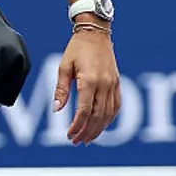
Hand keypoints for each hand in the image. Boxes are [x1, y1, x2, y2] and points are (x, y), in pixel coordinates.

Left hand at [53, 22, 119, 143]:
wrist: (96, 34)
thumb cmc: (76, 49)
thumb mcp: (63, 67)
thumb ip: (61, 89)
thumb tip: (57, 110)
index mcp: (89, 80)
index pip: (84, 111)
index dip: (77, 126)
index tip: (69, 135)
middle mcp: (105, 85)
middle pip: (98, 116)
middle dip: (87, 132)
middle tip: (77, 142)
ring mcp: (114, 85)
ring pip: (109, 114)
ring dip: (99, 129)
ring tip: (87, 139)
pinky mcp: (118, 84)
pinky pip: (116, 106)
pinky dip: (109, 119)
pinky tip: (101, 126)